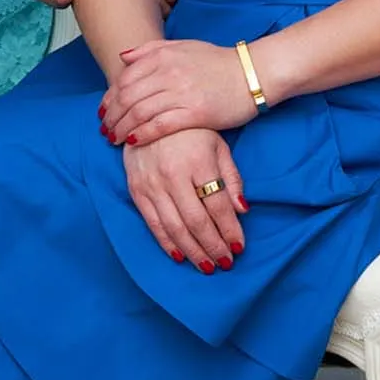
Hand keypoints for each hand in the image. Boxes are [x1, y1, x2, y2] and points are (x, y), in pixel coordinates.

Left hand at [100, 39, 257, 146]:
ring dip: (122, 127)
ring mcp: (181, 92)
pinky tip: (133, 141)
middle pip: (127, 96)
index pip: (125, 78)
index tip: (103, 110)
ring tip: (114, 139)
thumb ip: (151, 50)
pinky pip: (159, 125)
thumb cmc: (218, 63)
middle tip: (104, 129)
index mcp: (164, 55)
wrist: (251, 74)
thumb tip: (123, 57)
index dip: (109, 97)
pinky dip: (142, 134)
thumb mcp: (184, 47)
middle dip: (111, 115)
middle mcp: (169, 72)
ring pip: (139, 112)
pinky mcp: (195, 112)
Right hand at [122, 128, 247, 273]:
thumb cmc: (191, 131)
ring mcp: (153, 183)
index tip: (240, 246)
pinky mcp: (137, 189)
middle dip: (214, 246)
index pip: (218, 206)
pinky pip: (153, 223)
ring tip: (207, 266)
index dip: (231, 230)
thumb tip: (242, 210)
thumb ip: (232, 178)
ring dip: (193, 251)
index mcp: (199, 161)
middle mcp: (174, 174)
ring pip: (175, 227)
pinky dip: (167, 243)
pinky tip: (180, 255)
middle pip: (197, 221)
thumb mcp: (218, 146)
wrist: (149, 114)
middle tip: (226, 263)